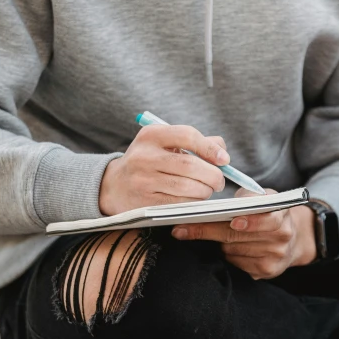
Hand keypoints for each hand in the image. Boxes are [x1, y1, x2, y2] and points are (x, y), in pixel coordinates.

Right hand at [99, 125, 229, 215]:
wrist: (114, 185)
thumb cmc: (148, 161)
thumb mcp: (163, 144)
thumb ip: (194, 142)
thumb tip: (222, 152)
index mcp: (151, 135)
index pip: (188, 135)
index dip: (210, 148)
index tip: (224, 160)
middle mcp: (144, 156)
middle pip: (190, 165)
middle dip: (213, 175)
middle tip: (219, 181)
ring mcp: (143, 180)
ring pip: (187, 187)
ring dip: (205, 191)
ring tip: (206, 190)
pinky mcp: (144, 202)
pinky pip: (179, 203)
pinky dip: (193, 202)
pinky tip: (194, 199)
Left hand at [171, 188, 317, 278]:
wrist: (293, 238)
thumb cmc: (269, 212)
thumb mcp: (264, 197)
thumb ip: (248, 197)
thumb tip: (223, 204)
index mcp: (282, 217)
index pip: (265, 219)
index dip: (250, 221)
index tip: (233, 221)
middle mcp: (281, 239)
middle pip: (237, 236)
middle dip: (207, 231)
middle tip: (181, 229)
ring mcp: (274, 258)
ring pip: (231, 251)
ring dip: (219, 243)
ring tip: (216, 234)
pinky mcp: (265, 272)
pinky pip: (235, 263)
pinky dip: (228, 255)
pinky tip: (230, 248)